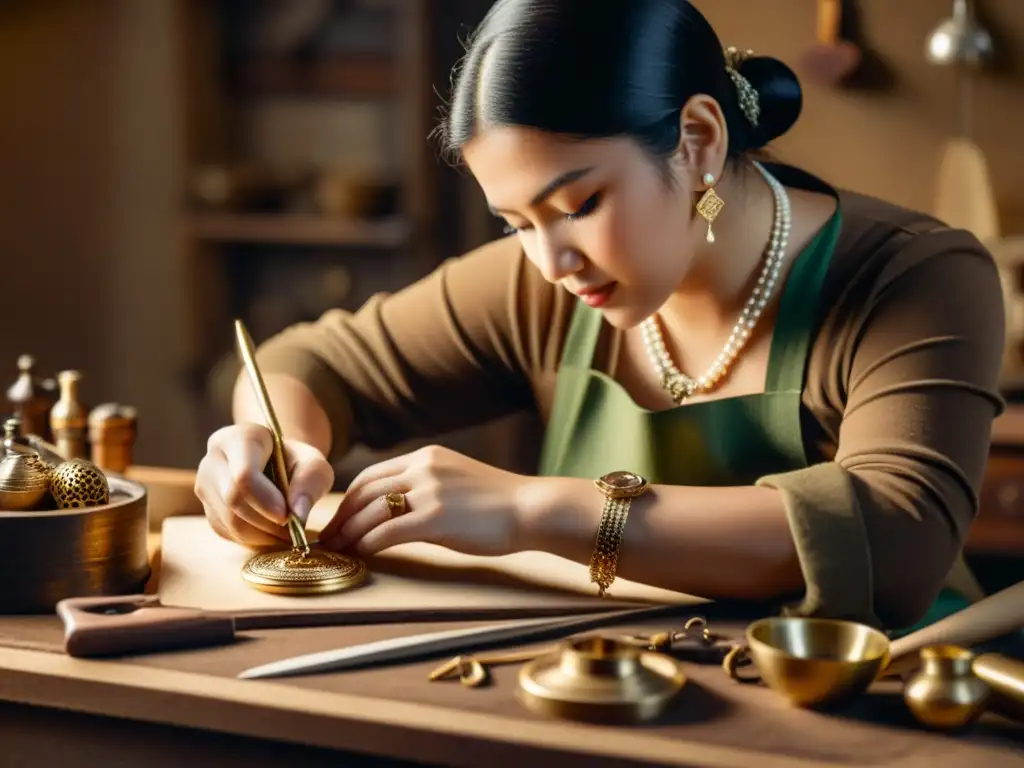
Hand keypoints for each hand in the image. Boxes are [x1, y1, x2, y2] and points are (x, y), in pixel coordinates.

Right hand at [194, 422, 334, 546]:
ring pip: (229, 520)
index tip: (288, 515)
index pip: (244, 474)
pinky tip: (271, 531)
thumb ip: (311, 482)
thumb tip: (298, 514)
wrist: (277, 466)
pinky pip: (227, 532)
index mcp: (237, 438)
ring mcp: (205, 485)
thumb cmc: (296, 462)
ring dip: (262, 534)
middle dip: (267, 521)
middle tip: (293, 528)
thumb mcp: (314, 464)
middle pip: (234, 499)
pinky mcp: (207, 508)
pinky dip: (253, 539)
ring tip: (287, 532)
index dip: (266, 500)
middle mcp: (213, 459)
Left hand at [318, 445, 528, 556]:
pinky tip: (362, 554)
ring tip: (338, 550)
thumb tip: (397, 511)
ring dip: (350, 532)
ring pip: (372, 511)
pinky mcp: (435, 517)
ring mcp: (429, 491)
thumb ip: (426, 487)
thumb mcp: (456, 481)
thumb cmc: (499, 503)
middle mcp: (423, 468)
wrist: (531, 508)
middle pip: (365, 491)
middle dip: (342, 516)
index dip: (350, 499)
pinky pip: (388, 531)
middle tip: (328, 538)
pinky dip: (369, 543)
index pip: (372, 475)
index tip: (339, 518)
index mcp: (426, 457)